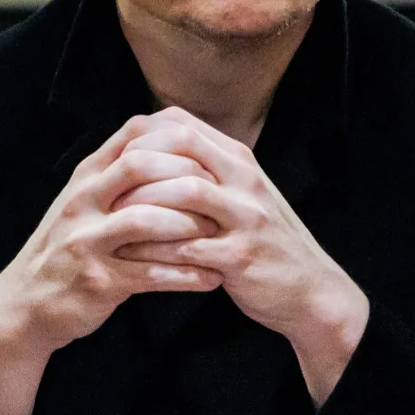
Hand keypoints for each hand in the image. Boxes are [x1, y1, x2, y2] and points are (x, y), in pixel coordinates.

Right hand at [0, 112, 221, 414]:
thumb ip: (117, 173)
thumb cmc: (68, 247)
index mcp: (86, 176)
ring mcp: (87, 241)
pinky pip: (150, 273)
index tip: (212, 154)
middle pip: (139, 167)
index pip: (133, 135)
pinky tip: (213, 279)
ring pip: (146, 220)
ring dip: (190, 225)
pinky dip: (186, 276)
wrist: (24, 304)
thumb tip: (167, 141)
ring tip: (223, 233)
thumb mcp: (84, 201)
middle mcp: (83, 201)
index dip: (177, 138)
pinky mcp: (97, 281)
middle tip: (222, 191)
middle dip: (187, 176)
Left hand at [113, 107, 369, 404]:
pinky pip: (188, 247)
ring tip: (110, 219)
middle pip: (183, 147)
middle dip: (136, 163)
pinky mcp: (241, 256)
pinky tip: (128, 257)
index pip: (182, 124)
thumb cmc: (265, 241)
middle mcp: (244, 180)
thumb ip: (208, 170)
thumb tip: (156, 150)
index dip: (140, 134)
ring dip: (143, 205)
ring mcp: (245, 217)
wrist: (311, 290)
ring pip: (184, 193)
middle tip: (103, 185)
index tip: (111, 156)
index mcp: (239, 161)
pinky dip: (155, 250)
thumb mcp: (242, 194)